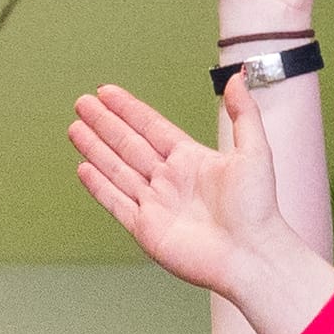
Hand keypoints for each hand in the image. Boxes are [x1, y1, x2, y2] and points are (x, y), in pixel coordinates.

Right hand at [70, 77, 309, 309]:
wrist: (251, 255)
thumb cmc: (258, 209)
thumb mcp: (255, 151)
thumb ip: (243, 113)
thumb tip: (235, 78)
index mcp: (191, 160)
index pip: (151, 127)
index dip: (128, 110)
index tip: (107, 93)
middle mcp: (170, 180)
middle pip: (128, 145)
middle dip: (104, 123)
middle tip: (82, 103)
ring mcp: (156, 205)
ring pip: (118, 169)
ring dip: (96, 149)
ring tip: (75, 129)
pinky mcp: (147, 229)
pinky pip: (117, 203)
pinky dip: (99, 186)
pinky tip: (84, 168)